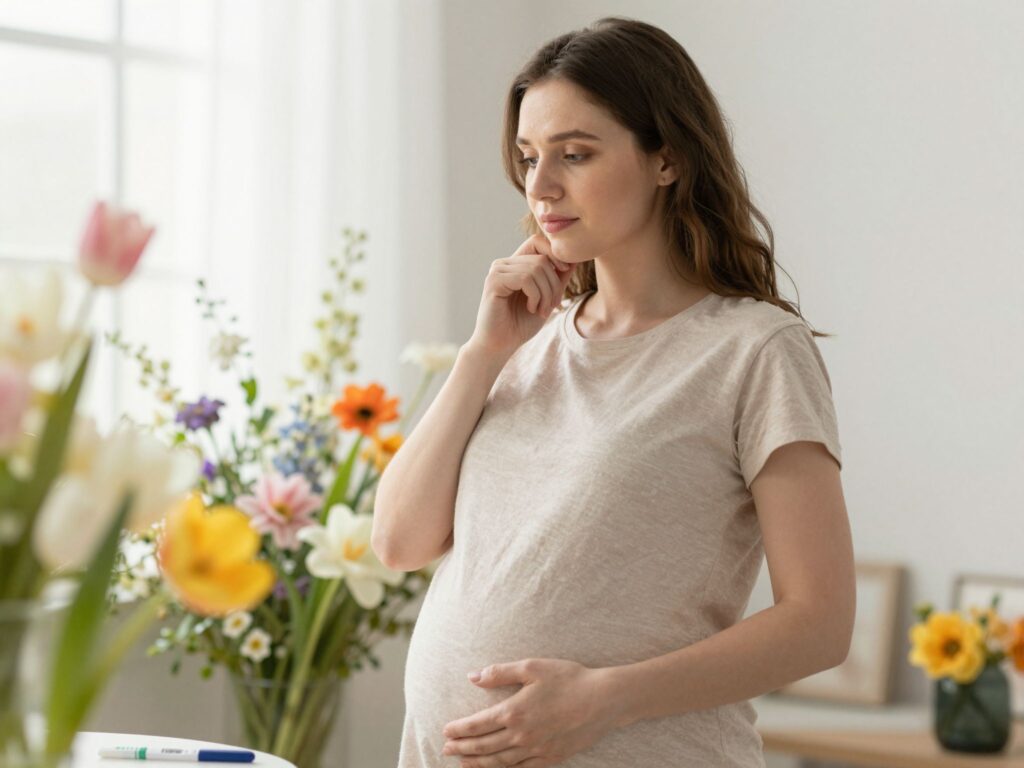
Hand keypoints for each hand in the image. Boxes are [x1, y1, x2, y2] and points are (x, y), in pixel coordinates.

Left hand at [441, 658, 621, 767]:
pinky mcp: (550, 758)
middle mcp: (521, 735)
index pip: (477, 725)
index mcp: (513, 711)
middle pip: (483, 747)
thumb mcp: (532, 667)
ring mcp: (536, 750)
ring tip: (463, 762)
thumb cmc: (568, 678)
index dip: (459, 730)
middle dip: (461, 749)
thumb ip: (499, 673)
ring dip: (478, 763)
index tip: (445, 731)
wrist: (603, 700)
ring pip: (499, 762)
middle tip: (445, 749)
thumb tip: (473, 677)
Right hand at [466, 235, 576, 360]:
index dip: (554, 253)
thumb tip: (575, 260)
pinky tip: (530, 308)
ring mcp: (497, 271)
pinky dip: (535, 295)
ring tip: (540, 310)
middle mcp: (504, 264)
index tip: (565, 272)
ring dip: (545, 293)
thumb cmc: (520, 325)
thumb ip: (557, 280)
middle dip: (554, 284)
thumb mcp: (546, 299)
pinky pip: (525, 278)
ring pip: (536, 269)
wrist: (499, 345)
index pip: (537, 241)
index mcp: (514, 264)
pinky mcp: (494, 281)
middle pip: (541, 258)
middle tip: (551, 306)